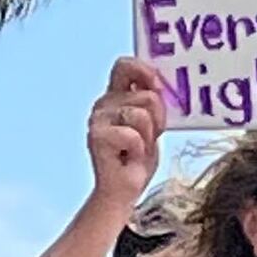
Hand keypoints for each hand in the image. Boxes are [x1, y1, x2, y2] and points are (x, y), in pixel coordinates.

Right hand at [90, 58, 169, 210]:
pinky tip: (128, 158)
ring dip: (148, 137)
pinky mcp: (97, 137)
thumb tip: (159, 85)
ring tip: (137, 149)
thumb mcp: (153, 124)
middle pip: (146, 95)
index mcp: (116, 96)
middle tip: (149, 136)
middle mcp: (104, 103)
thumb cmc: (138, 158)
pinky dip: (138, 151)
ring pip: (142, 115)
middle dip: (158, 118)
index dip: (144, 70)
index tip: (158, 86)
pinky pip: (133, 135)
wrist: (124, 191)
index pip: (125, 65)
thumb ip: (153, 102)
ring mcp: (97, 119)